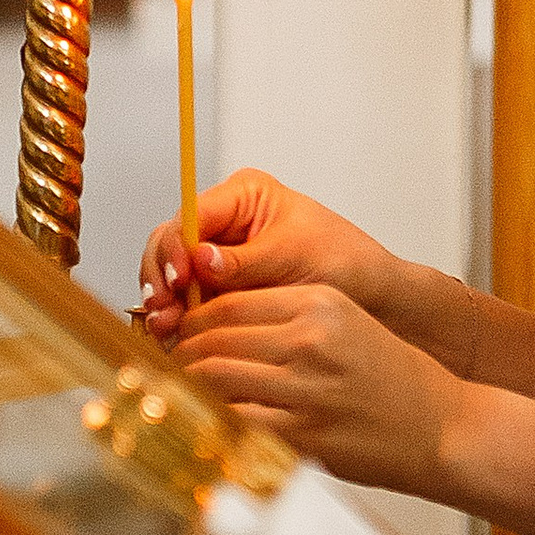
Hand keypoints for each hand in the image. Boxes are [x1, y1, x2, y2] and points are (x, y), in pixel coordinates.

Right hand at [140, 171, 391, 340]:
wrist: (372, 297)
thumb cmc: (344, 261)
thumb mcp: (294, 255)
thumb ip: (245, 260)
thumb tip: (200, 259)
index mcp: (243, 196)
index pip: (191, 216)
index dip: (176, 247)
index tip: (181, 278)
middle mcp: (224, 224)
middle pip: (170, 244)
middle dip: (162, 277)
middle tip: (165, 309)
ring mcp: (218, 260)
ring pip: (171, 277)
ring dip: (165, 303)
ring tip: (168, 329)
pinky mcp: (220, 293)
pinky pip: (187, 303)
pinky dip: (178, 320)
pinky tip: (177, 338)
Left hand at [171, 280, 464, 490]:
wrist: (444, 428)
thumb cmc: (395, 381)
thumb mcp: (344, 325)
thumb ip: (283, 321)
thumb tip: (211, 332)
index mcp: (319, 302)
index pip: (225, 303)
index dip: (188, 322)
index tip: (175, 337)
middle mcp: (310, 339)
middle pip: (211, 340)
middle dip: (178, 357)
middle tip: (163, 372)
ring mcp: (306, 387)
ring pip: (212, 380)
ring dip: (185, 391)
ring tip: (177, 399)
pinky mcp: (304, 434)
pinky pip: (232, 423)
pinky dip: (209, 424)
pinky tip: (202, 427)